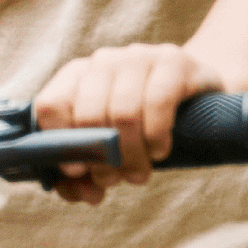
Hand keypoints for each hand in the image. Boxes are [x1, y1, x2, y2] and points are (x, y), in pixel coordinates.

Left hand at [30, 44, 224, 204]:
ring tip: (138, 173)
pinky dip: (156, 136)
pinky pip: (158, 102)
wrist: (197, 97)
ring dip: (130, 155)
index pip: (50, 105)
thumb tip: (77, 190)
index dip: (60, 144)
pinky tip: (160, 150)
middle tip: (116, 180)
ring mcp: (139, 57)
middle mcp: (104, 61)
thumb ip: (86, 174)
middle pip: (89, 115)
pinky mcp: (174, 62)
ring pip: (123, 113)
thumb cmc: (142, 126)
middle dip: (102, 160)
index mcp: (76, 77)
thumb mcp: (111, 149)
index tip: (77, 172)